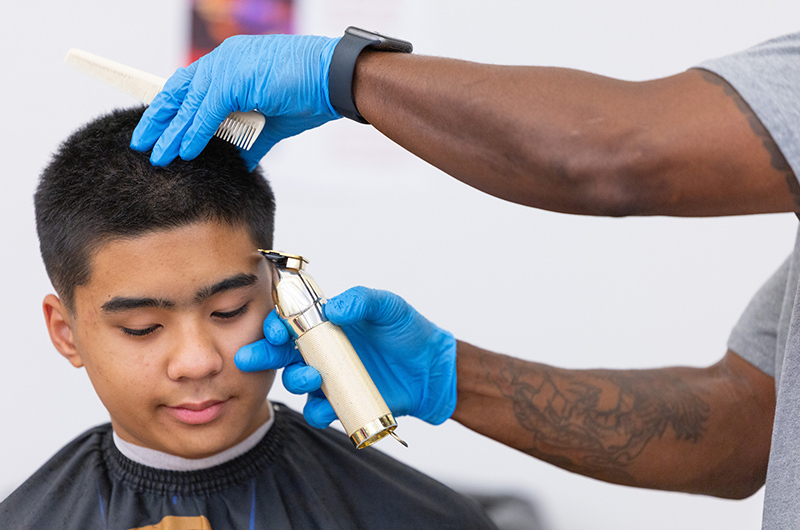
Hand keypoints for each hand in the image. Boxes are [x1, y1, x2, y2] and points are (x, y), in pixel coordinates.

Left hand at [131, 34, 341, 169]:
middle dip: (159, 119)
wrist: (334, 79)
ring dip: (171, 133)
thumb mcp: (272, 122)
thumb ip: (251, 140)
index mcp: (232, 66)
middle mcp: (224, 61)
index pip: (192, 87)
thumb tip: (240, 161)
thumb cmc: (311, 94)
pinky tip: (183, 152)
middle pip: (180, 91)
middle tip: (142, 142)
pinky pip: (206, 112)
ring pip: (189, 104)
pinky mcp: (233, 80)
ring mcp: (227, 67)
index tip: (158, 129)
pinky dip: (193, 134)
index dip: (173, 109)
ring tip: (156, 155)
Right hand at [235, 286, 456, 427]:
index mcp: (327, 324)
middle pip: (281, 354)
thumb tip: (334, 307)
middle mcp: (323, 351)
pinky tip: (326, 406)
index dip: (275, 325)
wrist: (432, 368)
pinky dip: (318, 410)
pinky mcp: (342, 402)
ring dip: (295, 380)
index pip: (290, 322)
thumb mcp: (388, 307)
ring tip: (311, 376)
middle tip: (248, 358)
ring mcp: (331, 378)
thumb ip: (362, 300)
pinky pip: (319, 410)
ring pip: (297, 382)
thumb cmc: (408, 332)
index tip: (274, 329)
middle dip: (261, 355)